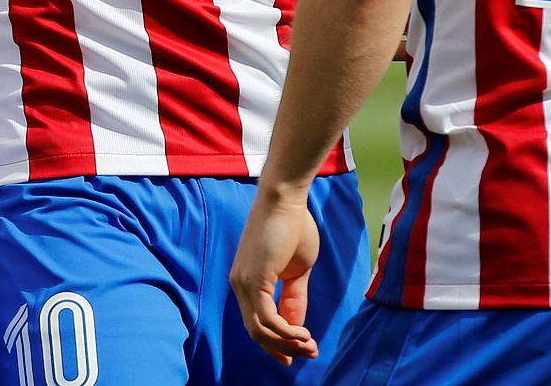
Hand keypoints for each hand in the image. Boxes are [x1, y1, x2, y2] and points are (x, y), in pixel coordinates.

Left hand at [230, 186, 320, 364]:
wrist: (286, 197)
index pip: (256, 323)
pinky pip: (267, 318)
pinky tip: (303, 333)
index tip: (298, 353)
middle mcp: (239, 285)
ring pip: (259, 330)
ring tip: (310, 344)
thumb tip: (297, 326)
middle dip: (284, 348)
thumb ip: (294, 297)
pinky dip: (286, 331)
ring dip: (286, 343)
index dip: (277, 343)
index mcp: (247, 282)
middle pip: (256, 332)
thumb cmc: (293, 226)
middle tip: (310, 353)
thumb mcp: (298, 269)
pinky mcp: (253, 279)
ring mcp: (243, 283)